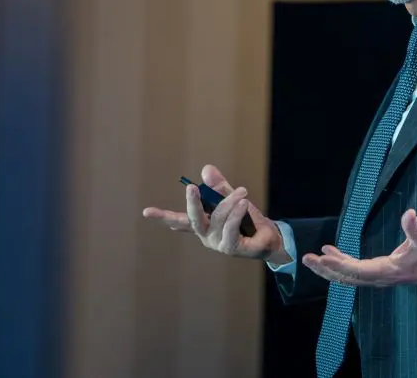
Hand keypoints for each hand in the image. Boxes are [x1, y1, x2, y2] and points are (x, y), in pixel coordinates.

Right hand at [142, 164, 287, 264]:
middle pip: (194, 219)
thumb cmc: (248, 220)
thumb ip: (219, 186)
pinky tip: (243, 203)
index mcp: (203, 224)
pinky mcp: (231, 248)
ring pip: (218, 218)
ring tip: (242, 191)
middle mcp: (206, 235)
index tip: (146, 212)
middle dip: (192, 203)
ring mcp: (217, 243)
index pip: (179, 221)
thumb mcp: (232, 199)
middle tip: (191, 188)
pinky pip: (230, 228)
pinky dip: (236, 213)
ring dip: (229, 202)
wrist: (270, 236)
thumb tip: (206, 168)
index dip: (163, 216)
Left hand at [302, 209, 416, 286]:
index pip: (359, 271)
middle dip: (326, 269)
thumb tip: (409, 213)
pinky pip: (353, 271)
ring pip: (347, 276)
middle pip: (347, 276)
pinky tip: (329, 252)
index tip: (324, 259)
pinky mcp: (376, 273)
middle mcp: (377, 277)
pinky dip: (339, 263)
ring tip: (310, 259)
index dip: (341, 266)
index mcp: (387, 270)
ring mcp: (375, 277)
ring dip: (328, 268)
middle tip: (307, 259)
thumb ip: (415, 228)